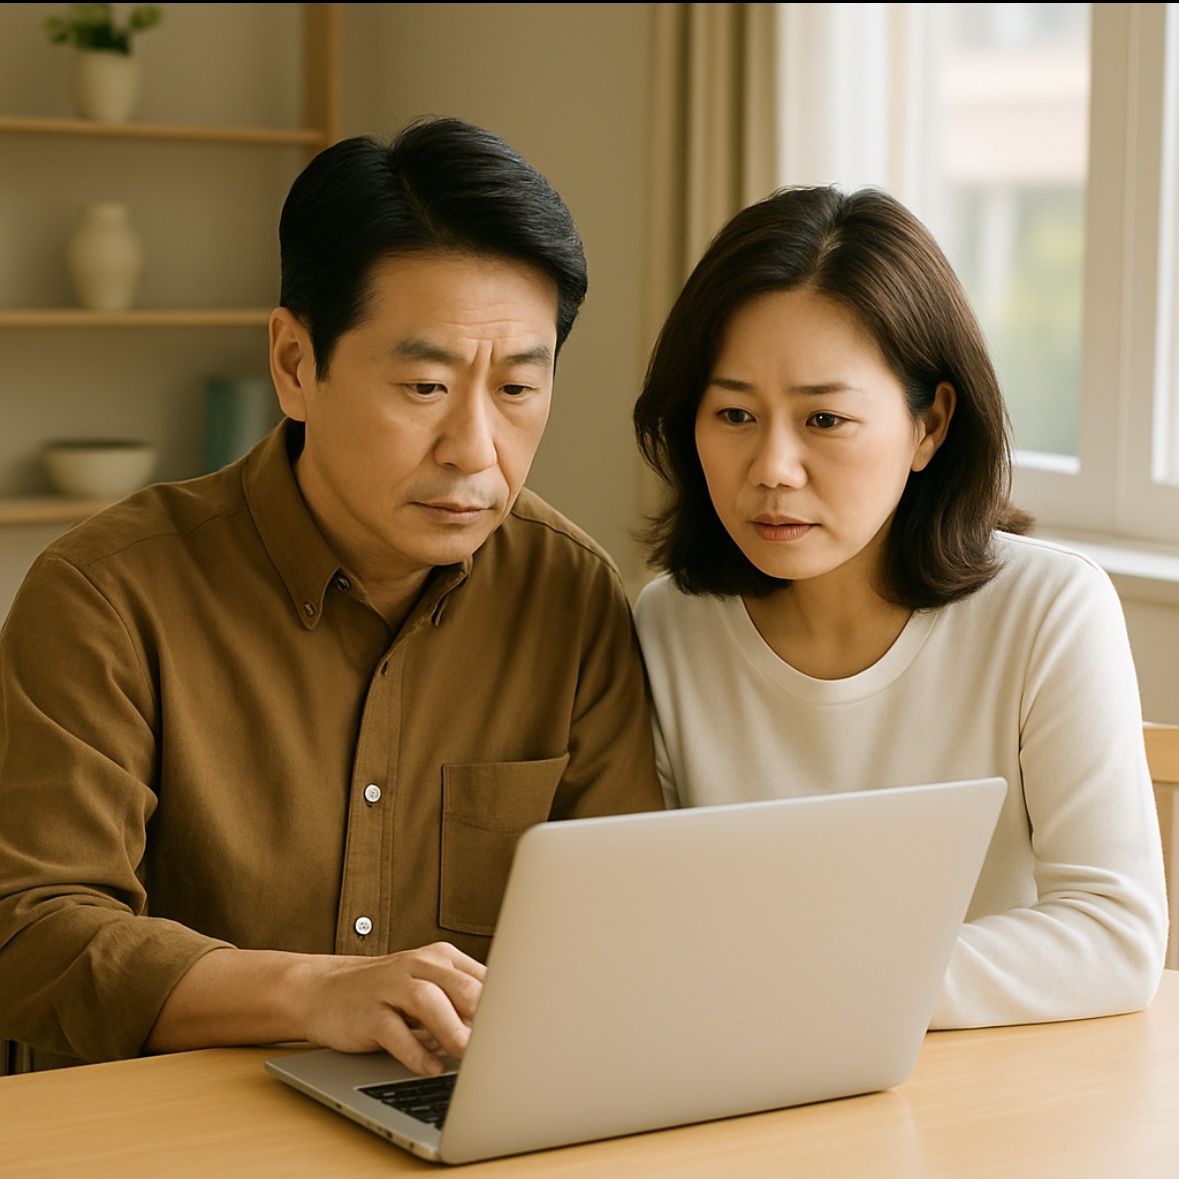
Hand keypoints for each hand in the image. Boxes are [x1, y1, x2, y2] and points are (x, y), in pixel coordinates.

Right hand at [297, 942, 485, 1074]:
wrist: (323, 990)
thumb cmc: (387, 994)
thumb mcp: (427, 987)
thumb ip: (461, 1005)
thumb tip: (502, 1035)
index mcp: (441, 958)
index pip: (482, 978)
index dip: (503, 1006)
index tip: (522, 1030)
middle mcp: (418, 965)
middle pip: (460, 986)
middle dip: (483, 1017)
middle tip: (502, 1046)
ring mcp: (390, 987)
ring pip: (428, 1002)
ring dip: (452, 1029)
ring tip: (468, 1055)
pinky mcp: (368, 1012)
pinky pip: (394, 1032)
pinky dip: (415, 1052)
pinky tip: (431, 1069)